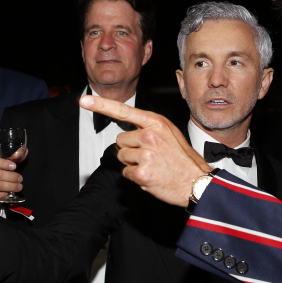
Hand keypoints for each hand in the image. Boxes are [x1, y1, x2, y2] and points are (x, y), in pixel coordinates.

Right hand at [0, 156, 23, 206]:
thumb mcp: (6, 164)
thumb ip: (14, 157)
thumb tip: (24, 150)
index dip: (4, 164)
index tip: (14, 166)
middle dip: (12, 177)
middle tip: (20, 179)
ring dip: (11, 186)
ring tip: (19, 186)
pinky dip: (4, 194)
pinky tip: (9, 193)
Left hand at [79, 95, 212, 206]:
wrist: (197, 182)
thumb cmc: (182, 159)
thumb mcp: (170, 134)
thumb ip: (149, 128)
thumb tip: (127, 132)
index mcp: (156, 123)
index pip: (124, 111)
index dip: (101, 105)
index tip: (84, 100)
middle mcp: (150, 136)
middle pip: (120, 140)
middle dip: (130, 149)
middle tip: (151, 156)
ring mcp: (146, 155)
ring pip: (121, 157)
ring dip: (132, 164)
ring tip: (153, 166)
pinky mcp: (143, 173)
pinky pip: (126, 173)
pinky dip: (135, 177)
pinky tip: (151, 176)